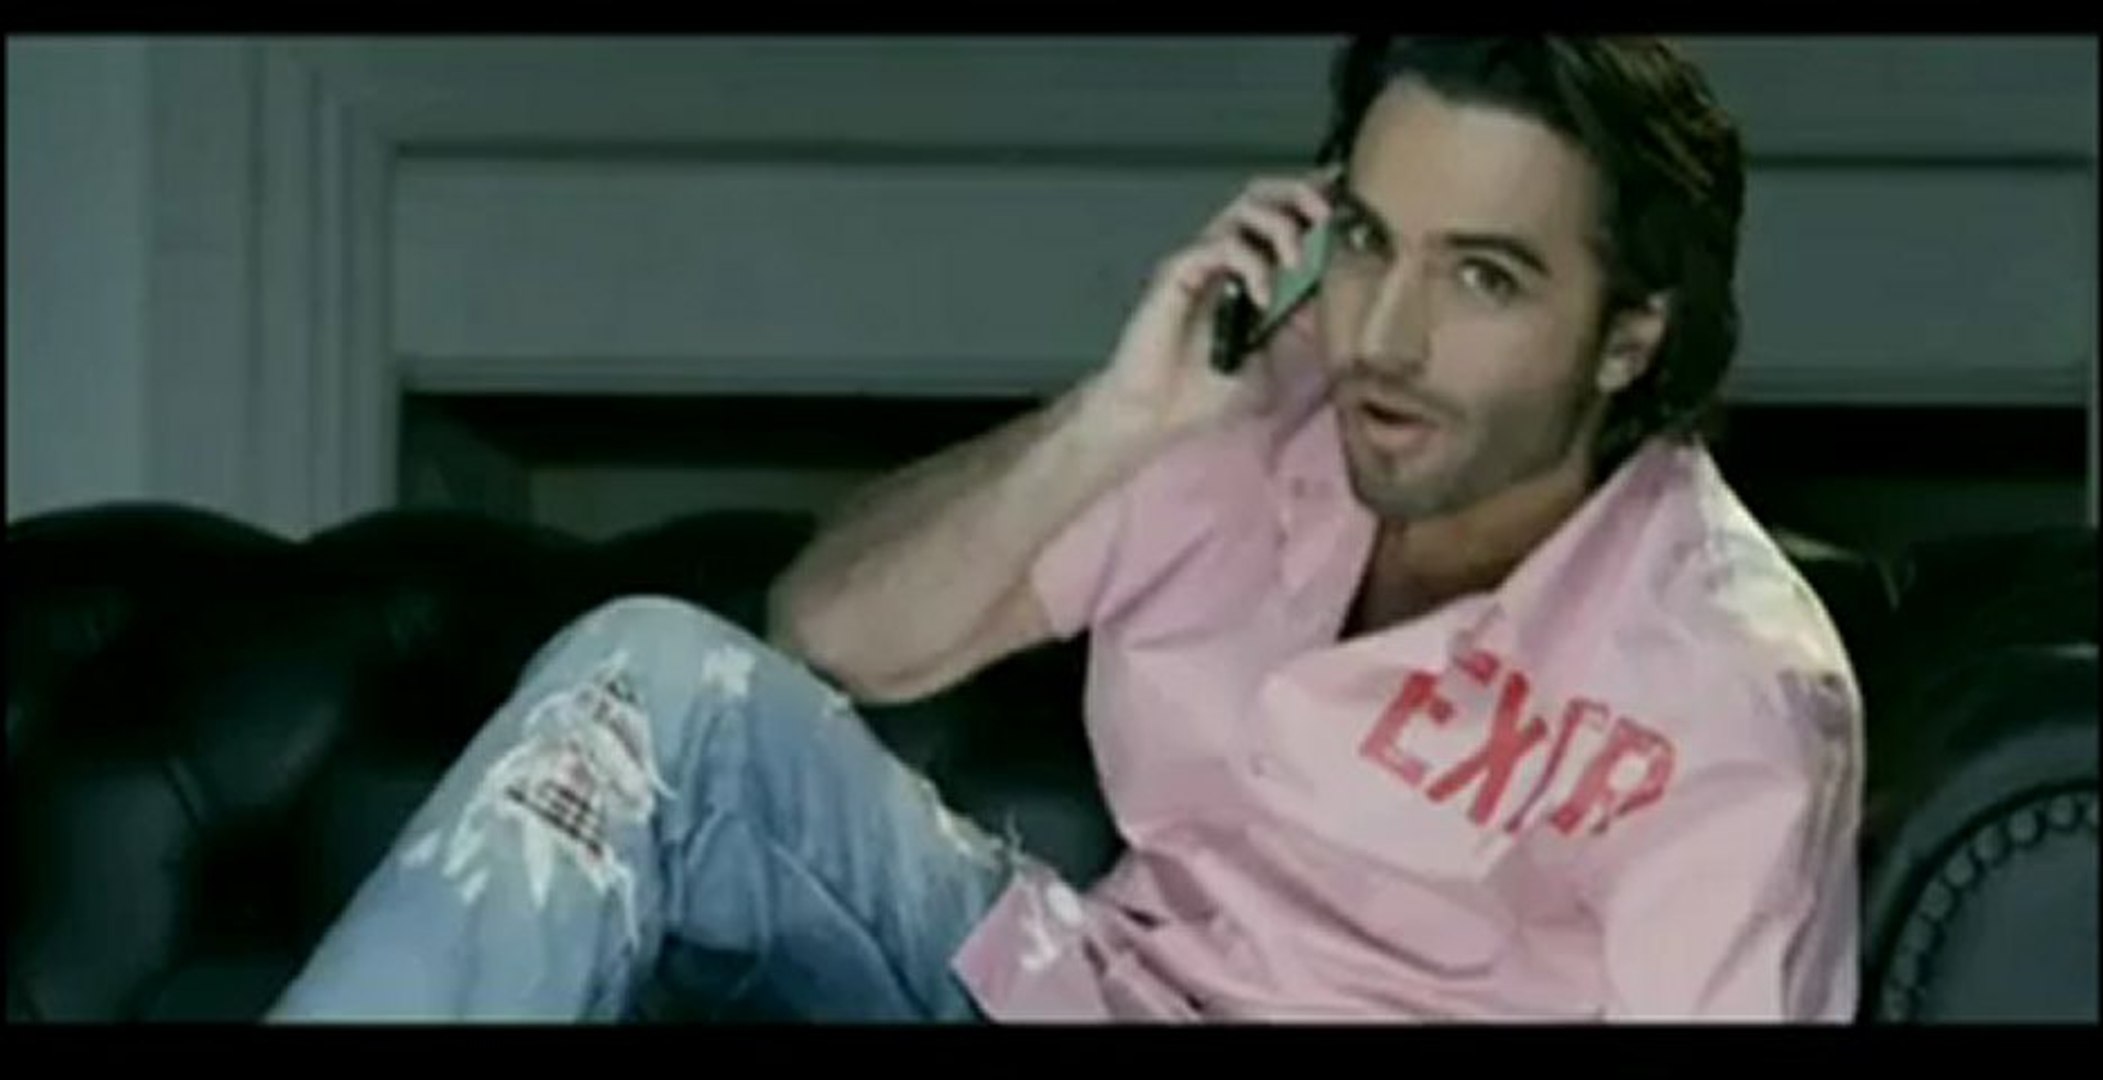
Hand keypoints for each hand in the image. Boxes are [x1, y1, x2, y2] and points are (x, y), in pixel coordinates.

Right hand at [1083, 167, 1339, 441]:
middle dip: (1302, 195)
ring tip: (1295, 262)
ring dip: (1281, 225)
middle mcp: (1225, 257)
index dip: (1316, 204)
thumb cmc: (1208, 391)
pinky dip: (1252, 263)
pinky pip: (1220, 245)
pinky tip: (1262, 297)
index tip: (1348, 214)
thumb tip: (1337, 290)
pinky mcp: (1177, 273)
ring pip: (1244, 208)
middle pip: (1264, 194)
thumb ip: (1302, 324)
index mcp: (1250, 270)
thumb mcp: (1277, 361)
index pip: (1284, 214)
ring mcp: (1201, 262)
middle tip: (1325, 218)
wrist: (1157, 416)